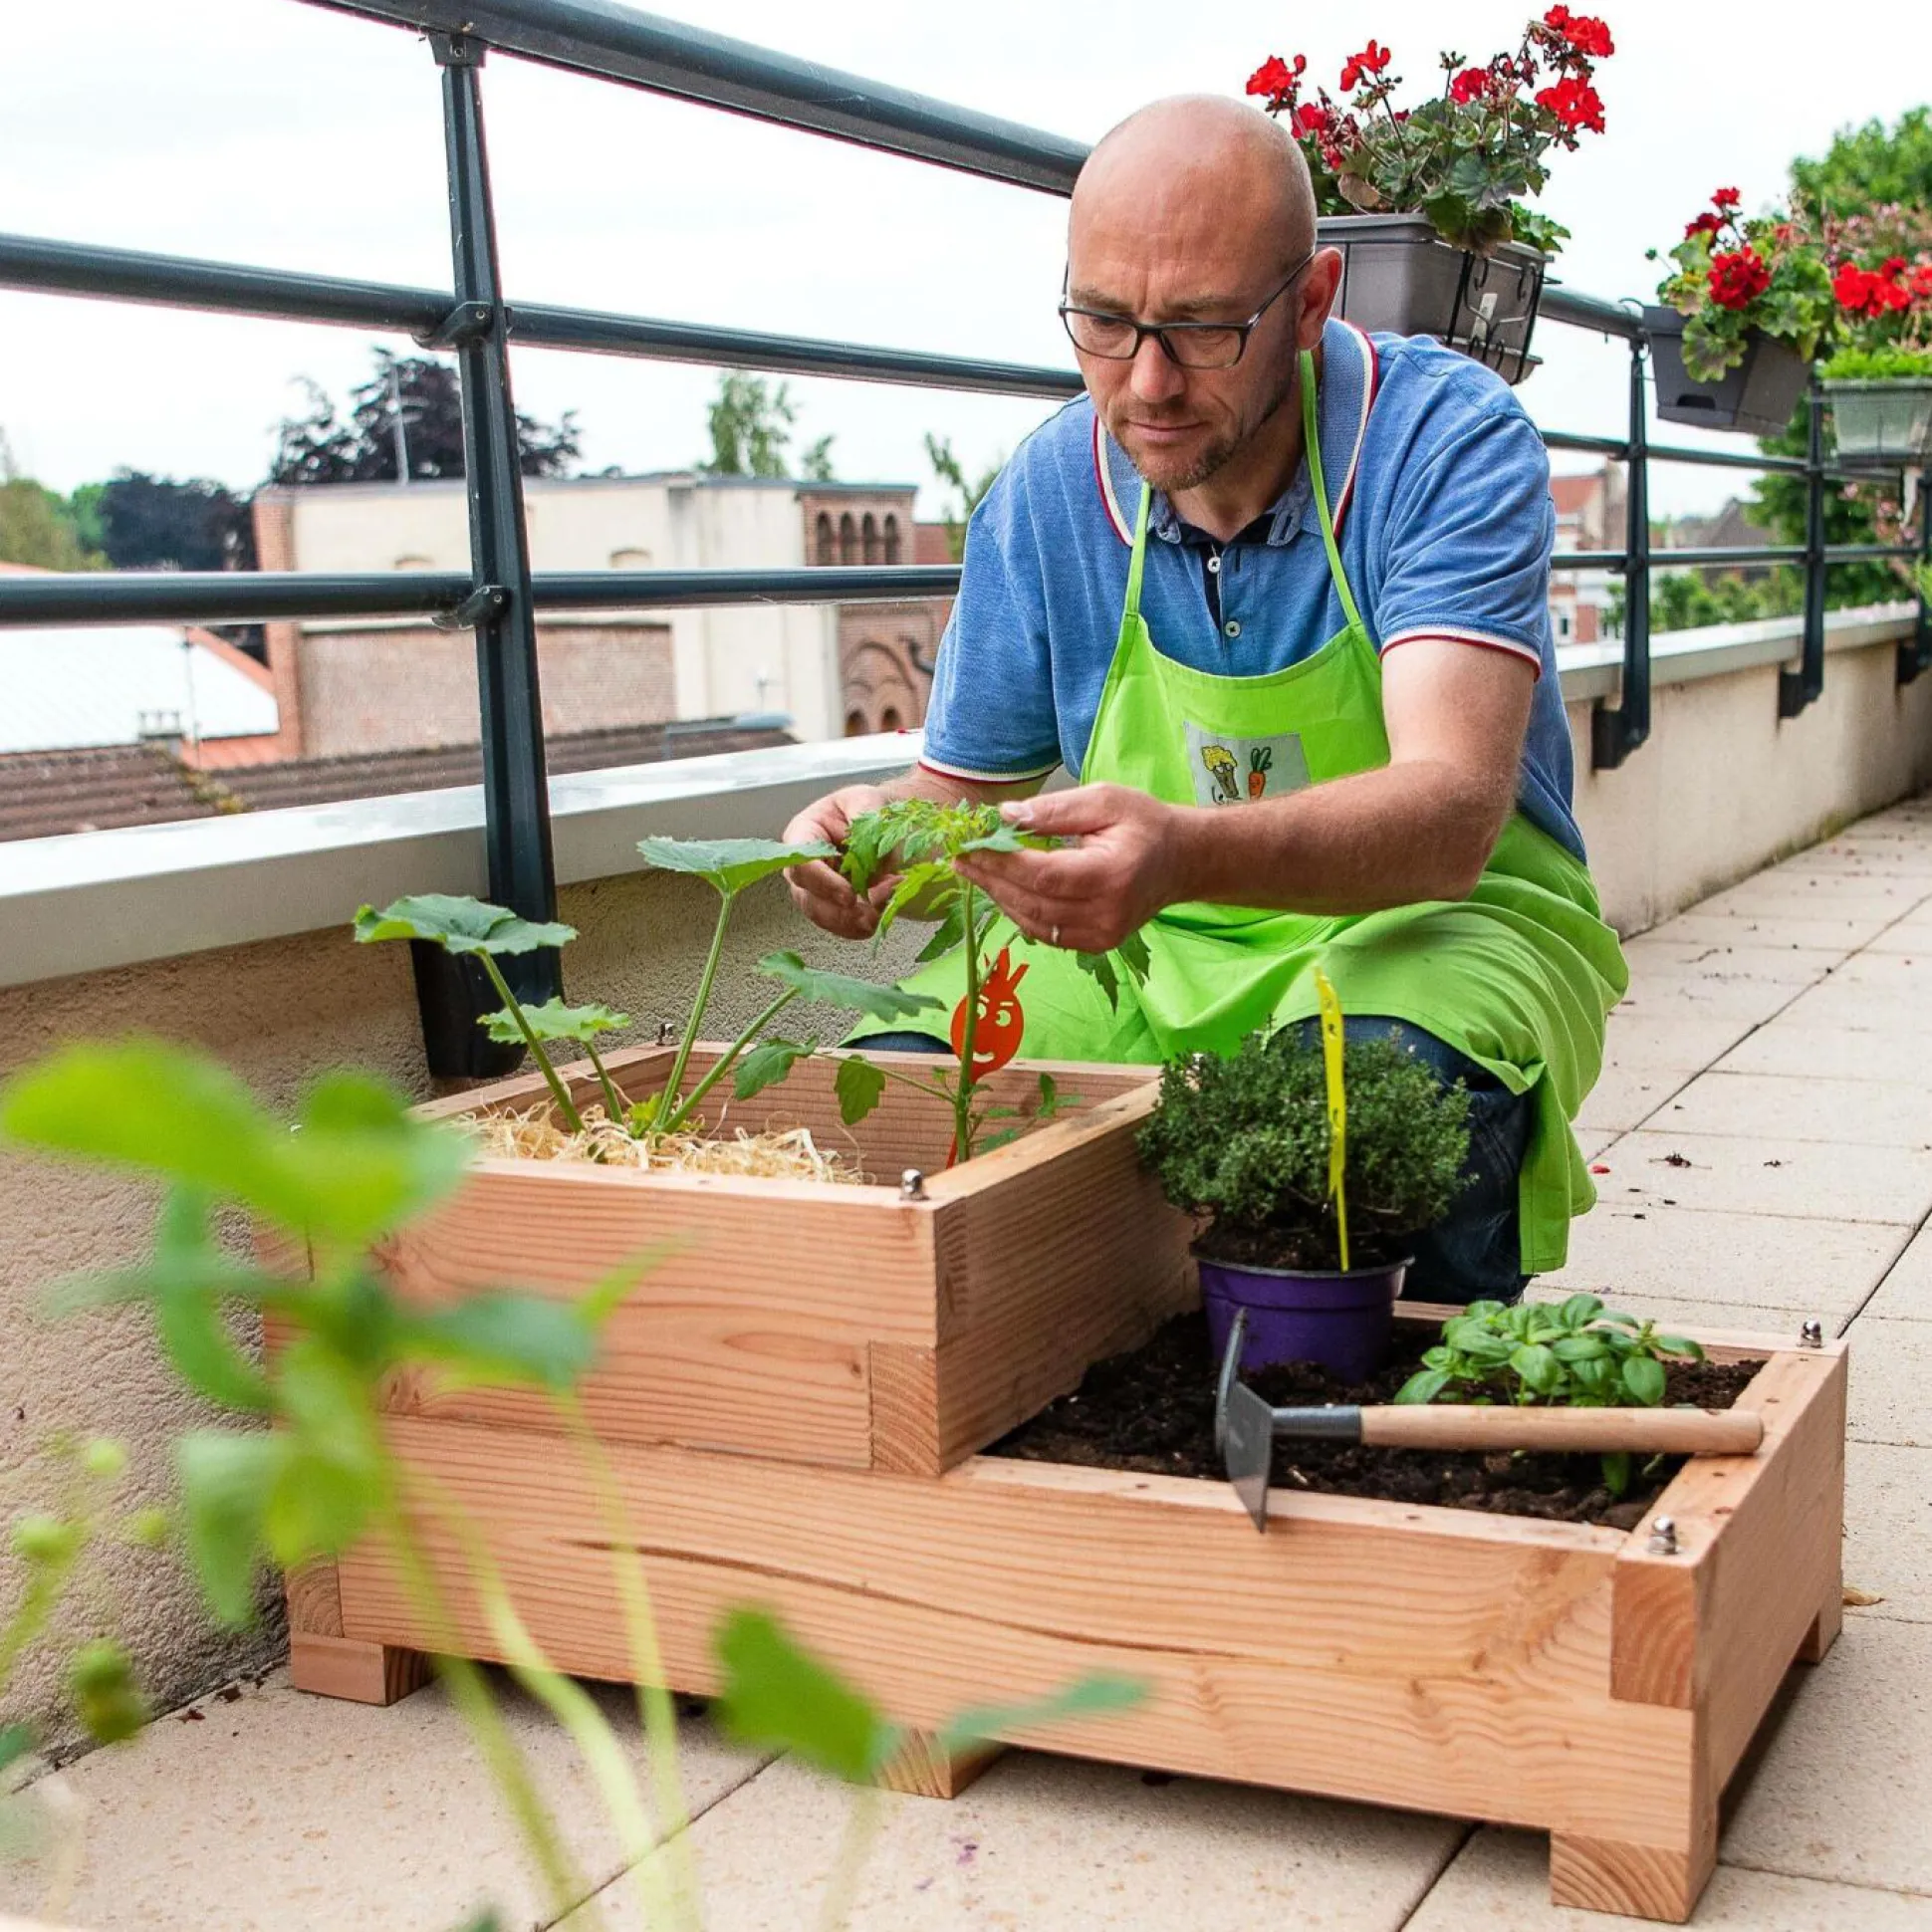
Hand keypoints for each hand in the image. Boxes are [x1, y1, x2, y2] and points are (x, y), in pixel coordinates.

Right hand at [783, 784, 891, 938]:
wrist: (881, 825)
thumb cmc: (866, 808)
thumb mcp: (868, 800)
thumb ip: (868, 822)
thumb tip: (875, 859)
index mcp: (803, 834)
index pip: (800, 862)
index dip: (822, 882)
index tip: (850, 895)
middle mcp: (802, 866)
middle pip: (807, 898)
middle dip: (841, 910)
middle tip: (874, 909)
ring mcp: (814, 890)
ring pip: (822, 917)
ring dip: (852, 922)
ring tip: (881, 913)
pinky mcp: (831, 907)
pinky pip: (839, 927)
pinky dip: (860, 928)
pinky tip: (879, 918)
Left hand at [953, 783, 1184, 953]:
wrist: (1181, 862)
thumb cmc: (1145, 824)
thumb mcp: (1105, 799)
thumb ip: (1056, 809)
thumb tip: (1006, 816)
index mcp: (1113, 874)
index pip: (1044, 875)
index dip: (1002, 862)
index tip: (971, 846)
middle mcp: (1108, 913)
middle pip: (1033, 902)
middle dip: (991, 880)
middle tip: (961, 859)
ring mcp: (1103, 935)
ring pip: (1034, 923)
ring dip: (1000, 897)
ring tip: (975, 872)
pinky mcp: (1097, 945)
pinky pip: (1047, 933)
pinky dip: (1020, 912)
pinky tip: (1003, 889)